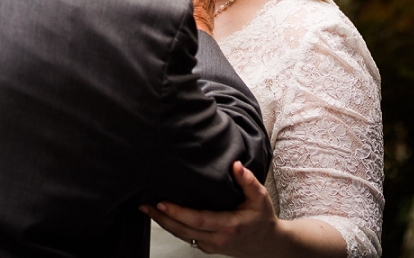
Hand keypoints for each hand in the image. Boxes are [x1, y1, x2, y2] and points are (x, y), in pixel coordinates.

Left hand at [141, 162, 278, 256]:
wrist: (269, 245)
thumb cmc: (263, 219)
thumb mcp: (260, 198)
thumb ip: (248, 181)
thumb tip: (236, 165)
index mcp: (229, 225)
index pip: (198, 220)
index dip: (178, 213)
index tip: (162, 203)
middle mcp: (218, 238)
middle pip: (184, 230)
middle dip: (162, 218)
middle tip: (144, 205)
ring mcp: (212, 245)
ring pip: (183, 236)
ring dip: (163, 223)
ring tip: (147, 209)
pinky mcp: (209, 247)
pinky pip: (187, 238)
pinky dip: (173, 227)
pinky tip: (162, 216)